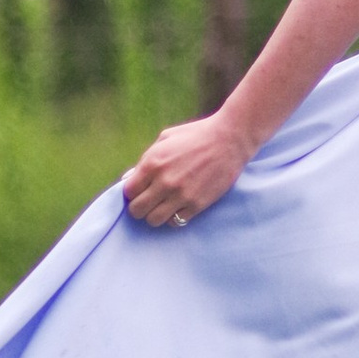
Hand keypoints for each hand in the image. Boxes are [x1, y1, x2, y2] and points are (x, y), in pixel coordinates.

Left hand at [122, 111, 250, 229]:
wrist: (230, 139)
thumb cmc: (196, 135)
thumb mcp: (166, 139)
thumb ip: (146, 159)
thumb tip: (130, 179)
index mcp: (152, 162)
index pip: (128, 192)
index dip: (132, 192)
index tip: (141, 190)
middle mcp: (164, 181)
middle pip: (137, 210)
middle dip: (139, 207)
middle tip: (149, 202)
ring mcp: (181, 195)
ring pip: (153, 220)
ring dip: (155, 215)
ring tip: (162, 206)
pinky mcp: (197, 204)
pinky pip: (176, 222)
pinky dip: (174, 217)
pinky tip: (179, 206)